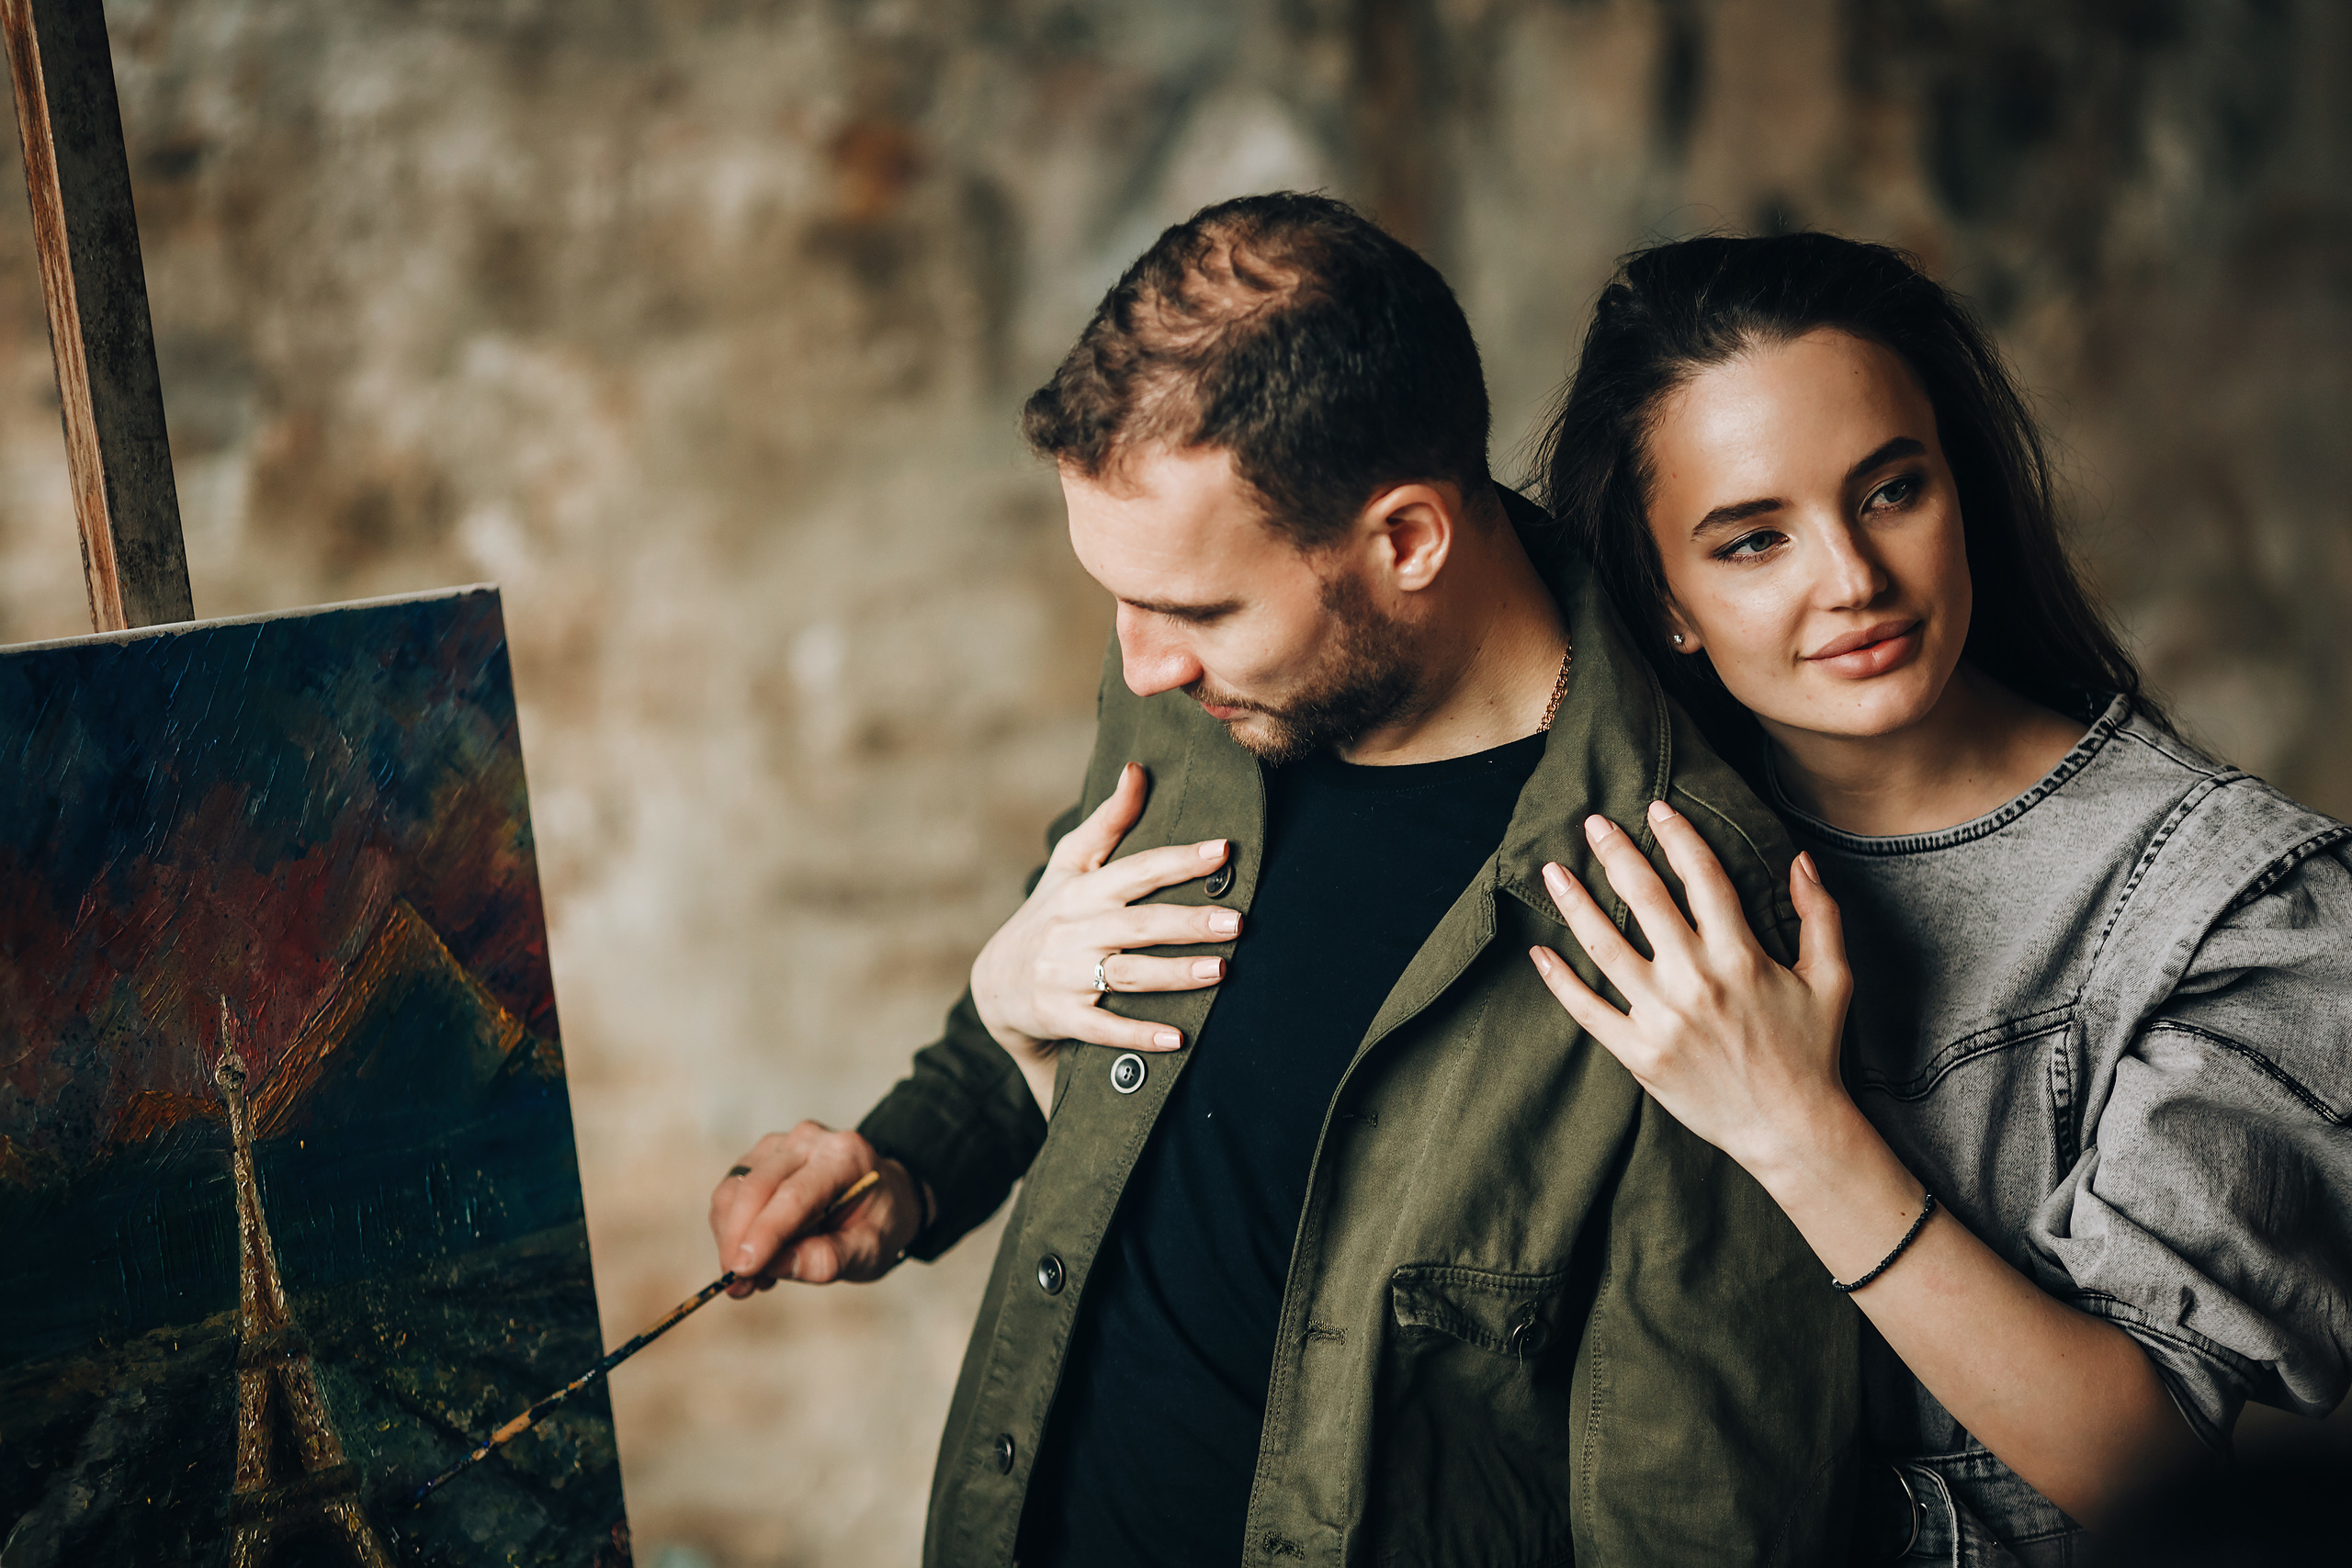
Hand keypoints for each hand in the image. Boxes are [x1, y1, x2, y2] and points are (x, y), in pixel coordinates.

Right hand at [708, 1122, 928, 1296]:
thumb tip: (773, 1266)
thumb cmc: (878, 1223)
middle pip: (756, 1187)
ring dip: (730, 1238)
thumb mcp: (870, 1250)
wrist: (882, 1198)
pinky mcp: (761, 1156)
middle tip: (738, 1288)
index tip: (742, 1271)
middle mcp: (809, 1140)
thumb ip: (828, 1259)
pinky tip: (755, 1255)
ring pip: (734, 1188)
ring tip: (752, 1278)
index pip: (794, 1194)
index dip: (764, 1233)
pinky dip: (731, 1228)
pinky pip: (730, 1191)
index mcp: (845, 1156)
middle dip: (738, 1241)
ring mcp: (781, 1144)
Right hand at [970, 763, 1238, 1107]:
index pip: (1137, 870)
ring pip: (1128, 973)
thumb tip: (1136, 768)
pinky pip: (1104, 1027)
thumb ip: (1108, 821)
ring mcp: (1066, 975)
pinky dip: (1138, 1035)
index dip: (1179, 859)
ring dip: (1175, 974)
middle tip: (1236, 922)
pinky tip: (1176, 1040)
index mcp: (1082, 891)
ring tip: (1220, 970)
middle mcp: (1074, 930)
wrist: (995, 984)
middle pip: (1139, 924)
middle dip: (1188, 922)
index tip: (1222, 850)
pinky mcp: (1062, 1016)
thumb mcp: (1069, 865)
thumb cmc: (1047, 914)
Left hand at [1526, 799, 1851, 1180]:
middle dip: (1615, 853)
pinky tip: (1539, 951)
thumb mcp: (1831, 978)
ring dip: (1575, 904)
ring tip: (1551, 872)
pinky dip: (1559, 981)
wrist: (1791, 1130)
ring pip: (1605, 947)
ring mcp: (1663, 1019)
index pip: (1702, 877)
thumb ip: (1820, 914)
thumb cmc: (1812, 1051)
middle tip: (1592, 823)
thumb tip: (1800, 859)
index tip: (1654, 808)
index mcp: (1741, 956)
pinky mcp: (1640, 1055)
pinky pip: (1588, 1011)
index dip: (1676, 836)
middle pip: (1644, 899)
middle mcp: (1696, 981)